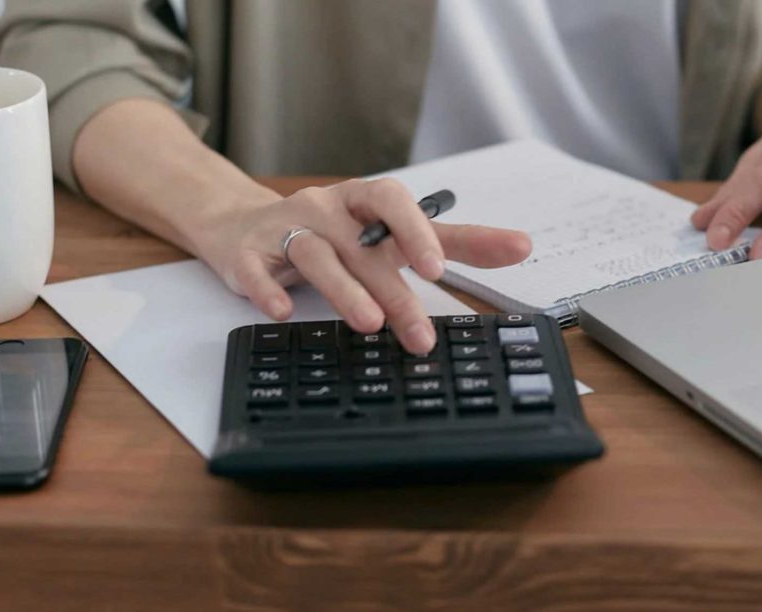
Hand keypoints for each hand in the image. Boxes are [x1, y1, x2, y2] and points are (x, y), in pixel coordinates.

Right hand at [197, 178, 531, 353]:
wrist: (241, 224)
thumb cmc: (333, 232)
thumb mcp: (391, 234)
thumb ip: (454, 242)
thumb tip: (521, 246)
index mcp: (363, 201)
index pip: (393, 202)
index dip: (415, 231)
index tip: (438, 268)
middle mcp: (325, 209)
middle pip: (361, 246)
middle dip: (392, 291)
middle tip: (419, 335)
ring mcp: (284, 229)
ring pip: (314, 254)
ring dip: (343, 289)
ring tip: (369, 323)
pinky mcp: (246, 254)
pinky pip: (255, 270)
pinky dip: (267, 289)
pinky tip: (281, 313)